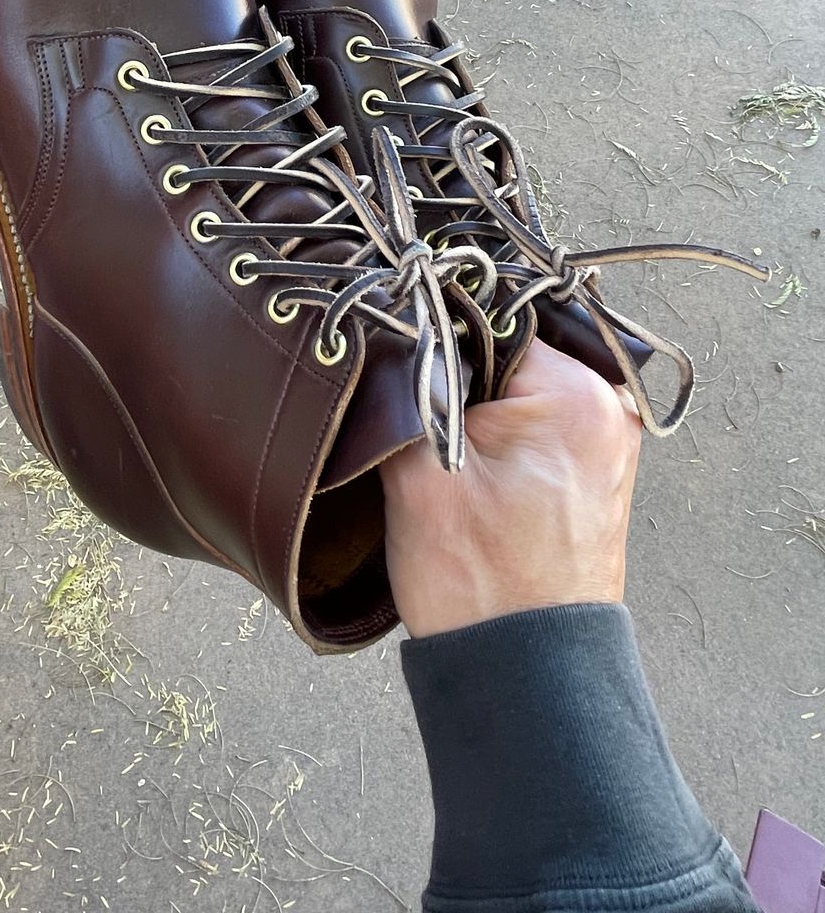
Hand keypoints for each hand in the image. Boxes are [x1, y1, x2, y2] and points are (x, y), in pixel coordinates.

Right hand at [380, 340, 642, 636]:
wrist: (520, 674)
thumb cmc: (481, 586)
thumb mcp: (418, 472)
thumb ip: (403, 388)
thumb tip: (387, 340)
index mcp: (578, 394)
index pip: (489, 321)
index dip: (434, 342)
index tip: (403, 375)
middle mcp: (607, 409)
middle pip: (505, 352)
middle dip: (456, 380)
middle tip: (422, 426)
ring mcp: (605, 444)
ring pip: (514, 391)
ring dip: (472, 412)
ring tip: (444, 460)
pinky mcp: (590, 473)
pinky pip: (533, 425)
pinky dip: (495, 440)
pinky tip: (467, 475)